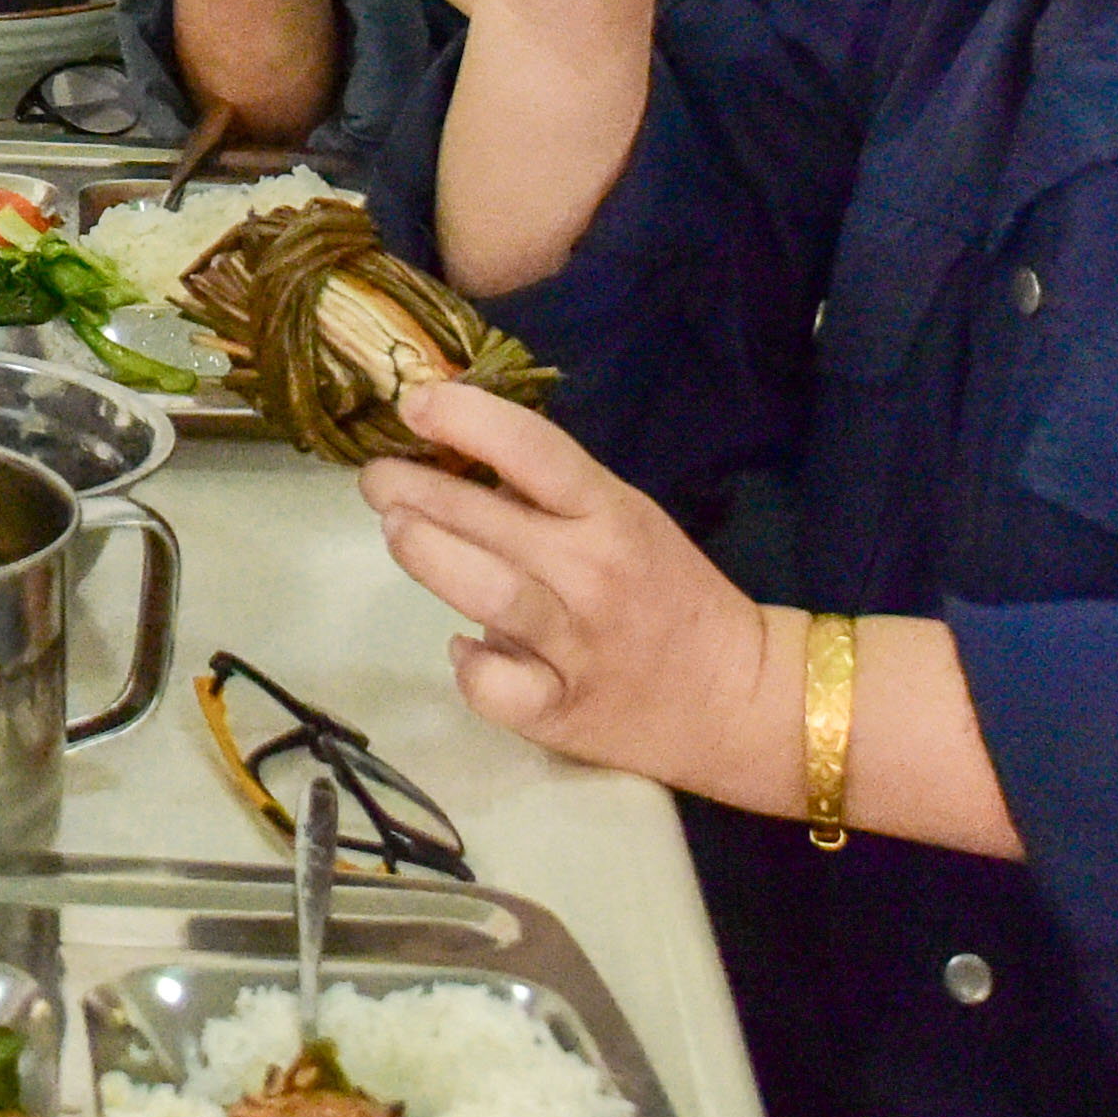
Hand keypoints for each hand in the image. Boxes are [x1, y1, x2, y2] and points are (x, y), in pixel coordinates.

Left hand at [355, 382, 794, 810]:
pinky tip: (461, 647)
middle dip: (415, 490)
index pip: (535, 451)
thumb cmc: (669, 595)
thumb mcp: (624, 522)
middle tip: (377, 479)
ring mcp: (575, 645)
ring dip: (427, 555)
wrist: (740, 698)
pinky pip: (493, 686)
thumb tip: (449, 461)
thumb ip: (548, 498)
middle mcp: (592, 574)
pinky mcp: (561, 712)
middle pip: (488, 521)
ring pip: (485, 593)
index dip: (466, 419)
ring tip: (396, 530)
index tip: (415, 404)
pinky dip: (468, 665)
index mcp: (613, 516)